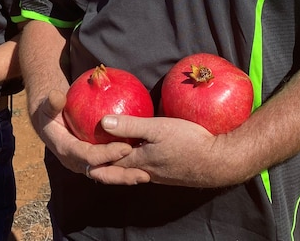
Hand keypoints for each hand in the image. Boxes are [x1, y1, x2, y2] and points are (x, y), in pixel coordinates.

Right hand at [32, 89, 146, 185]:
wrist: (47, 123)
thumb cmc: (49, 111)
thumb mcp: (48, 105)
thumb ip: (52, 102)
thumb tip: (57, 95)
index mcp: (66, 149)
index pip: (88, 156)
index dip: (107, 154)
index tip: (125, 147)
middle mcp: (75, 162)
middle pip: (100, 173)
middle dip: (121, 176)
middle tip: (142, 174)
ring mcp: (83, 164)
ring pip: (106, 174)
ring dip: (125, 176)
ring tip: (145, 175)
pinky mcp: (91, 162)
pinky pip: (108, 168)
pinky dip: (122, 169)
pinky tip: (141, 165)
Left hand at [89, 114, 230, 187]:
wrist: (220, 161)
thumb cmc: (189, 142)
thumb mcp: (157, 128)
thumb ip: (130, 126)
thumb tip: (102, 123)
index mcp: (139, 162)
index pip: (108, 164)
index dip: (93, 157)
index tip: (79, 148)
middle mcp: (146, 173)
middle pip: (117, 172)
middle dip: (101, 166)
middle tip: (87, 157)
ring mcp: (158, 176)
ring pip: (131, 172)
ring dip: (117, 165)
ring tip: (107, 153)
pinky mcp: (170, 174)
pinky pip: (145, 169)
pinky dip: (134, 163)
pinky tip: (137, 152)